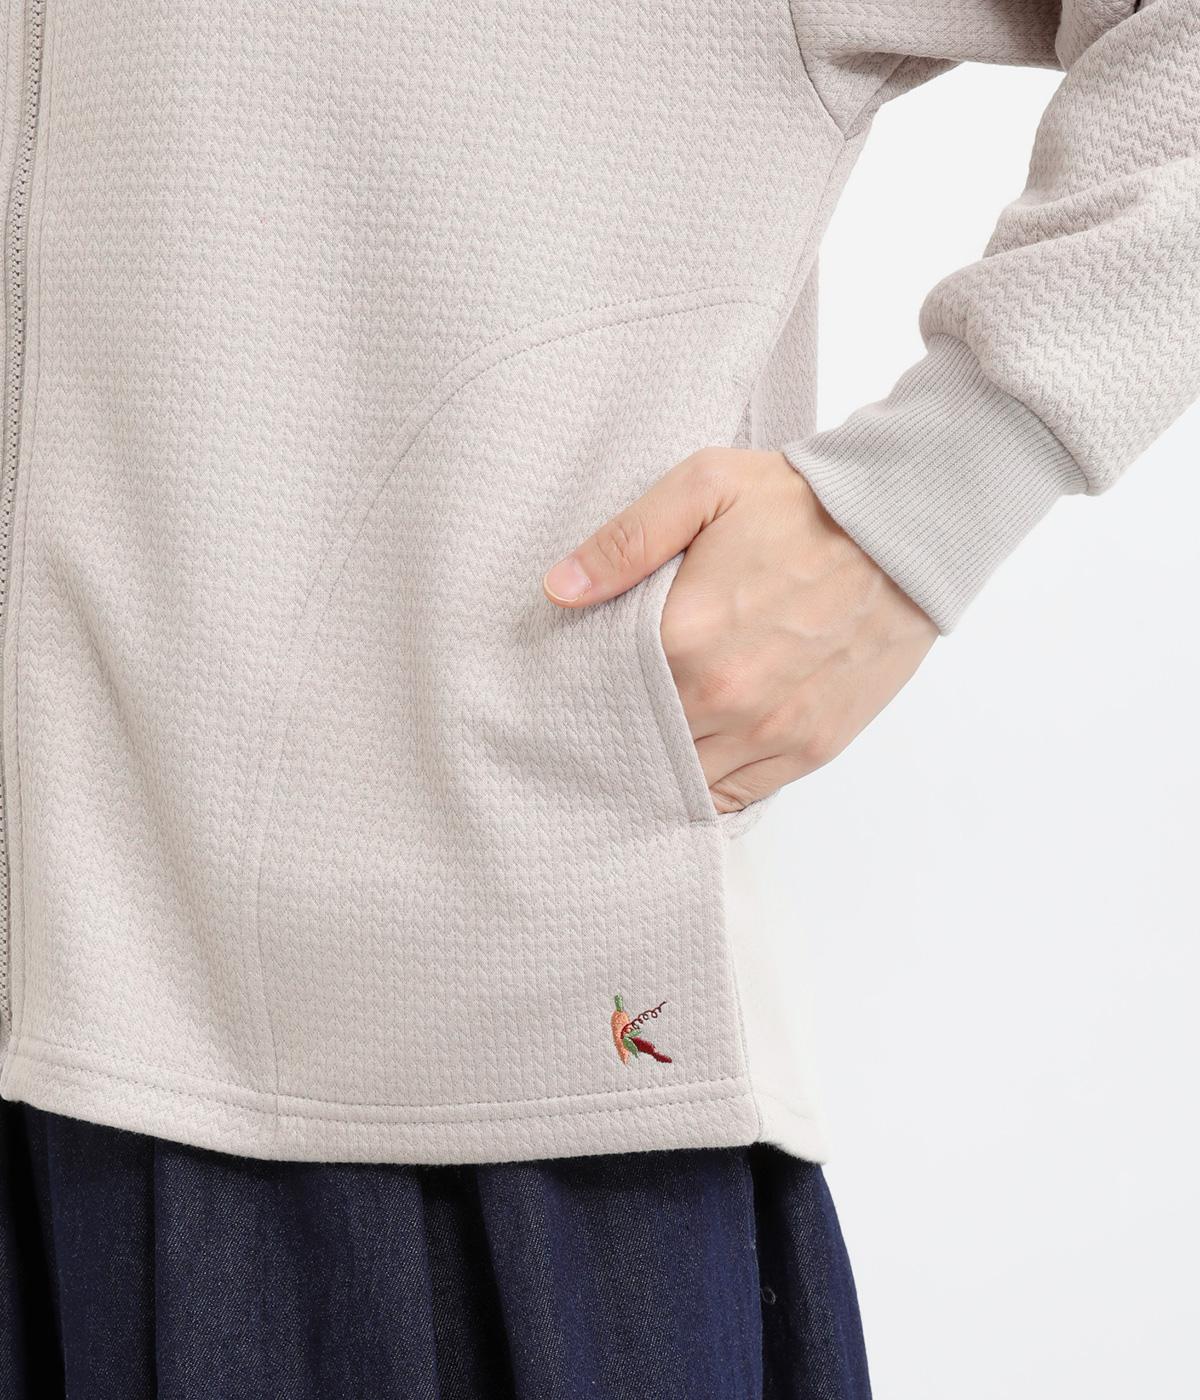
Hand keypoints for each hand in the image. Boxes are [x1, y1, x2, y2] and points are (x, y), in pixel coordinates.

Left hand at [542, 448, 937, 812]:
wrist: (906, 526)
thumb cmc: (802, 502)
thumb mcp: (703, 487)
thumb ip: (625, 542)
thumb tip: (558, 590)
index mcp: (687, 637)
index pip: (606, 695)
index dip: (587, 695)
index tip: (576, 689)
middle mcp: (726, 697)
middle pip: (643, 743)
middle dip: (622, 735)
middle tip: (605, 722)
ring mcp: (773, 729)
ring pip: (689, 780)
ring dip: (663, 768)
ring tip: (647, 744)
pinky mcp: (813, 746)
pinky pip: (742, 795)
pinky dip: (712, 788)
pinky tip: (695, 764)